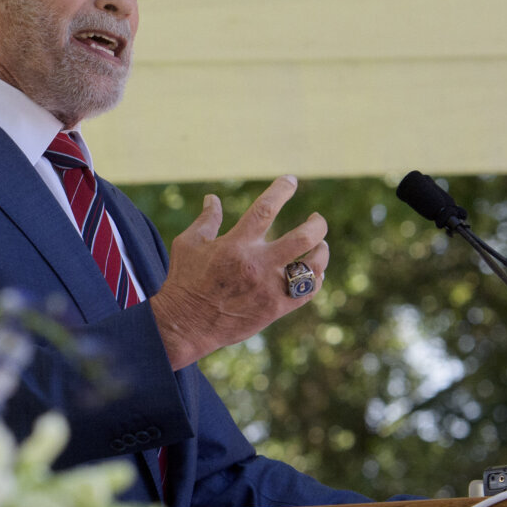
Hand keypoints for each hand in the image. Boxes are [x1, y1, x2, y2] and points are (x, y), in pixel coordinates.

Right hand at [149, 176, 328, 369]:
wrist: (185, 325)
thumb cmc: (184, 281)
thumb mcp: (188, 244)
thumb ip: (206, 220)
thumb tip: (212, 198)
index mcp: (236, 245)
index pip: (266, 209)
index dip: (281, 190)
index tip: (290, 180)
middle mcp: (257, 265)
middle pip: (303, 238)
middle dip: (317, 225)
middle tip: (317, 220)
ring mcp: (269, 289)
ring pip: (313, 267)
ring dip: (322, 252)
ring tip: (320, 245)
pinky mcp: (275, 309)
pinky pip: (308, 292)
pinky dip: (316, 278)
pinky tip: (314, 272)